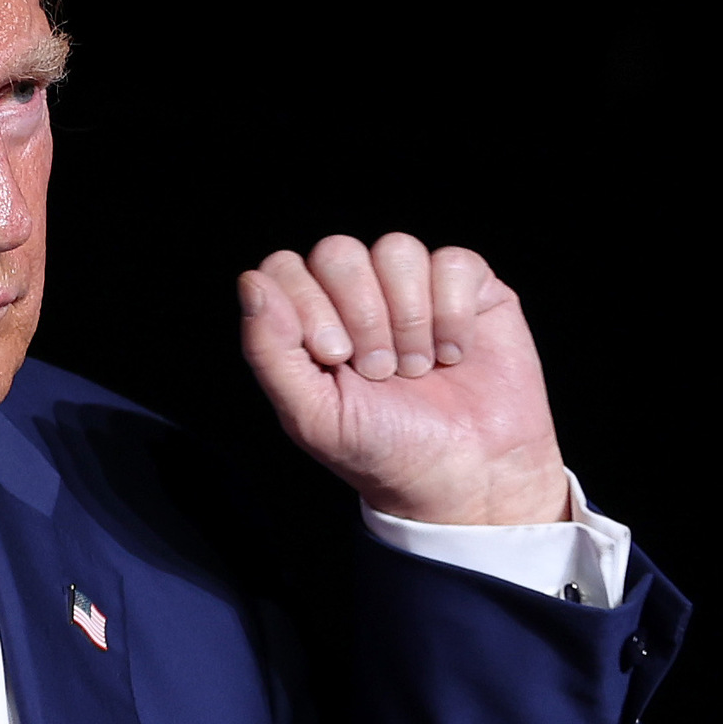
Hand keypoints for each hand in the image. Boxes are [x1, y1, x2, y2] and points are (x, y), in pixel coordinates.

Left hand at [240, 234, 569, 525]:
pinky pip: (454, 261)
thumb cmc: (382, 450)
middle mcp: (358, 296)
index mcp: (310, 321)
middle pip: (338, 251)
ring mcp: (414, 288)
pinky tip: (452, 353)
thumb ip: (269, 349)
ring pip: (397, 249)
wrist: (463, 474)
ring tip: (417, 367)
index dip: (307, 304)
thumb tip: (252, 282)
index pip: (285, 268)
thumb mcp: (309, 412)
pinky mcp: (470, 290)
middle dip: (361, 314)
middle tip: (378, 370)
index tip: (333, 357)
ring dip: (408, 317)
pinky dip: (453, 312)